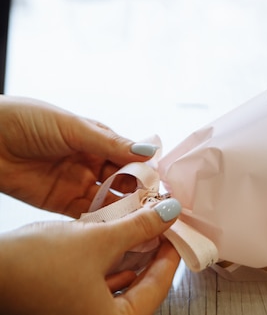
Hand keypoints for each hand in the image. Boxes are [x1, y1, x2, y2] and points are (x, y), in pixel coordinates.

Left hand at [0, 96, 158, 216]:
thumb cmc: (28, 121)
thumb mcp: (74, 128)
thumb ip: (111, 143)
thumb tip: (149, 151)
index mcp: (97, 140)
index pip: (130, 157)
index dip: (145, 169)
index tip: (160, 183)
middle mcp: (91, 162)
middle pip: (122, 180)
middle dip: (137, 191)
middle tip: (152, 204)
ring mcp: (76, 182)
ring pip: (108, 199)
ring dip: (123, 208)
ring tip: (138, 218)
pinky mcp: (60, 202)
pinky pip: (86, 214)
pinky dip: (102, 220)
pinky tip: (115, 224)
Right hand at [0, 198, 181, 314]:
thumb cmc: (35, 264)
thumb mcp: (98, 241)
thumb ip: (140, 227)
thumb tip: (171, 212)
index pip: (157, 289)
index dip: (171, 255)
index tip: (178, 232)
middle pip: (140, 292)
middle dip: (152, 257)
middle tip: (162, 230)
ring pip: (120, 290)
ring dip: (132, 260)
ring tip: (142, 231)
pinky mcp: (63, 308)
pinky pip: (99, 290)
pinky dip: (110, 268)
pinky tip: (114, 247)